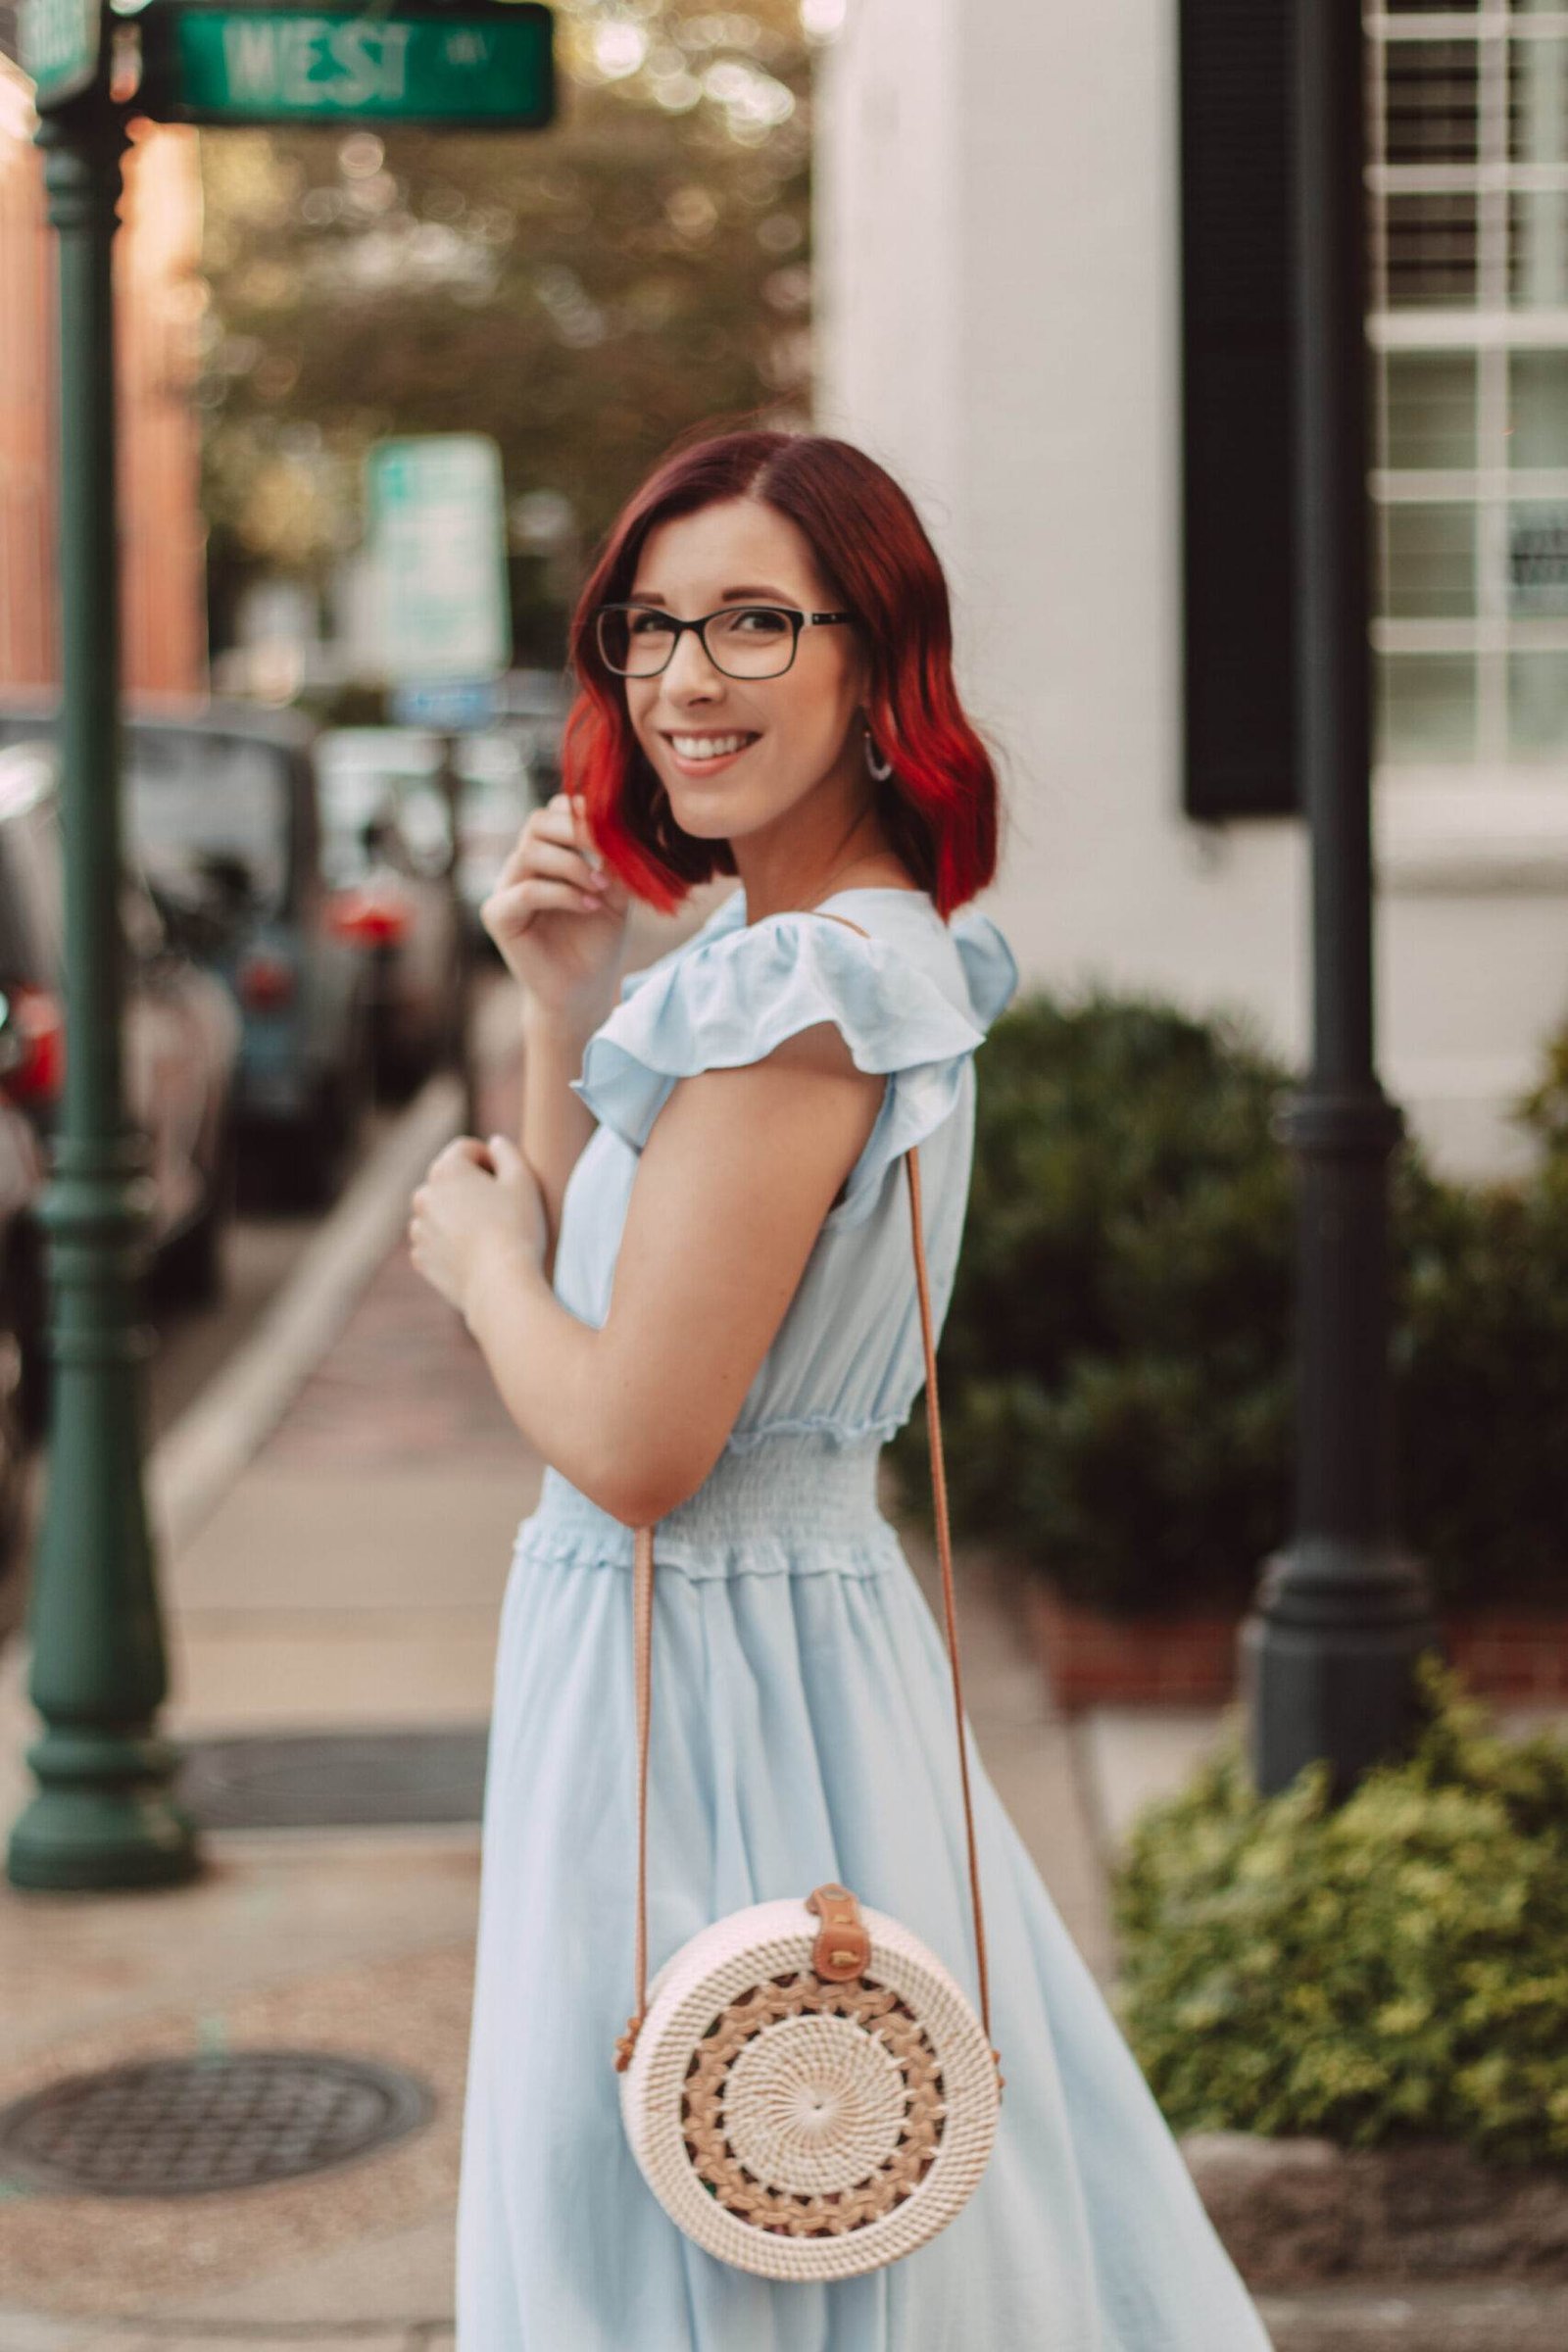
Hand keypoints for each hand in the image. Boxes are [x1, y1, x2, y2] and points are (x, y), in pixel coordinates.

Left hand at [408, 1132, 546, 1323]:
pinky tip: (477, 1256)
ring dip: (460, 1215)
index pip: (467, 1149)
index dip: (492, 1160)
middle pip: (451, 1180)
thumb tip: (494, 1143)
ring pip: (441, 1212)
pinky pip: (436, 1242)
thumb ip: (507, 1152)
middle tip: (501, 1210)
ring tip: (489, 1236)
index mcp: (446, 1170)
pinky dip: (452, 1244)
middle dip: (472, 1188)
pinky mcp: (421, 1258)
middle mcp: (424, 1195)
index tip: (508, 1183)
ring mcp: (419, 1229)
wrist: (500, 1285)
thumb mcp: (523, 1180)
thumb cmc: (516, 1228)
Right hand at [482, 791, 631, 1025]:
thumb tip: (622, 826)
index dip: (584, 811)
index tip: (617, 828)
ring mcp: (506, 889)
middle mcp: (522, 865)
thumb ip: (615, 860)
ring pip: (530, 852)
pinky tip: (589, 906)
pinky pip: (525, 891)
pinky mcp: (499, 916)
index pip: (555, 811)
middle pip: (538, 822)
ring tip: (600, 887)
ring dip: (572, 865)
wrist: (583, 990)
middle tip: (608, 851)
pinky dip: (561, 894)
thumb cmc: (598, 940)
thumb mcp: (617, 894)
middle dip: (576, 831)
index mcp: (548, 853)